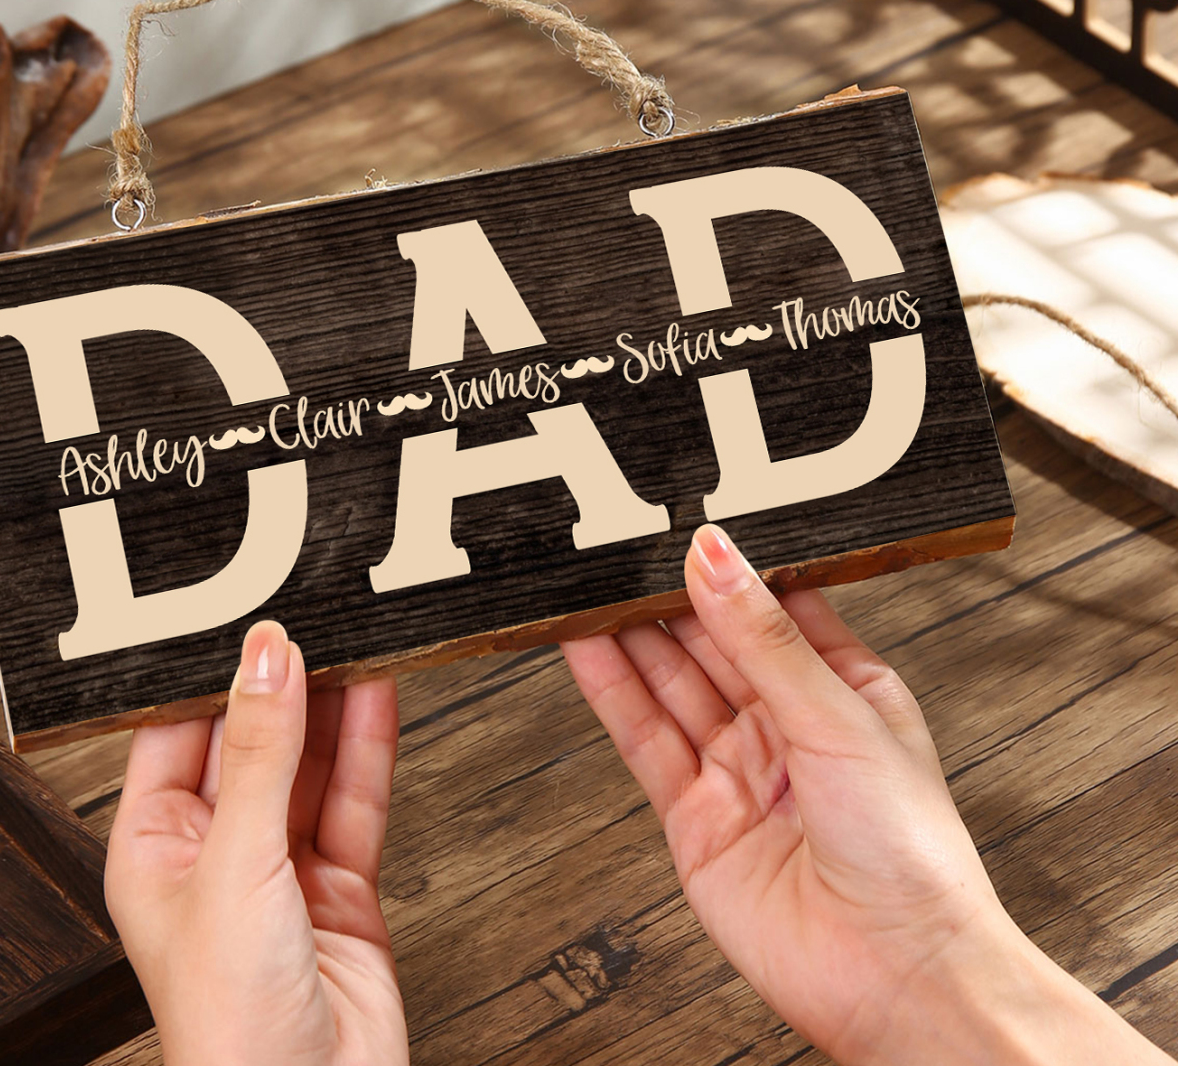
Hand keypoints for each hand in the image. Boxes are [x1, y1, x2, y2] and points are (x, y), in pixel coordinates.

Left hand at [105, 621, 406, 1065]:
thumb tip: (266, 656)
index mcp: (153, 847)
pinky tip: (379, 692)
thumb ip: (259, 753)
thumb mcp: (236, 864)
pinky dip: (370, 745)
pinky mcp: (341, 885)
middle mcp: (215, 851)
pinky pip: (355, 798)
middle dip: (281, 681)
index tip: (245, 611)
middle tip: (312, 612)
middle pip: (251, 739)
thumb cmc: (230, 1026)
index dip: (211, 671)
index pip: (177, 731)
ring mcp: (281, 867)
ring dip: (332, 703)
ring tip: (353, 635)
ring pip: (309, 762)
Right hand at [562, 525, 1170, 1065]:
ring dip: (627, 631)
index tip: (686, 514)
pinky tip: (582, 644)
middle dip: (666, 590)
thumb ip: (763, 639)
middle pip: (711, 638)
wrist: (899, 979)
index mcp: (842, 687)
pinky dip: (610, 689)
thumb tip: (716, 558)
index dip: (730, 561)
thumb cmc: (912, 856)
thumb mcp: (838, 718)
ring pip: (669, 681)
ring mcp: (737, 769)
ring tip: (585, 579)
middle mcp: (786, 723)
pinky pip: (644, 737)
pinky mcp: (694, 815)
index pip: (775, 603)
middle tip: (618, 540)